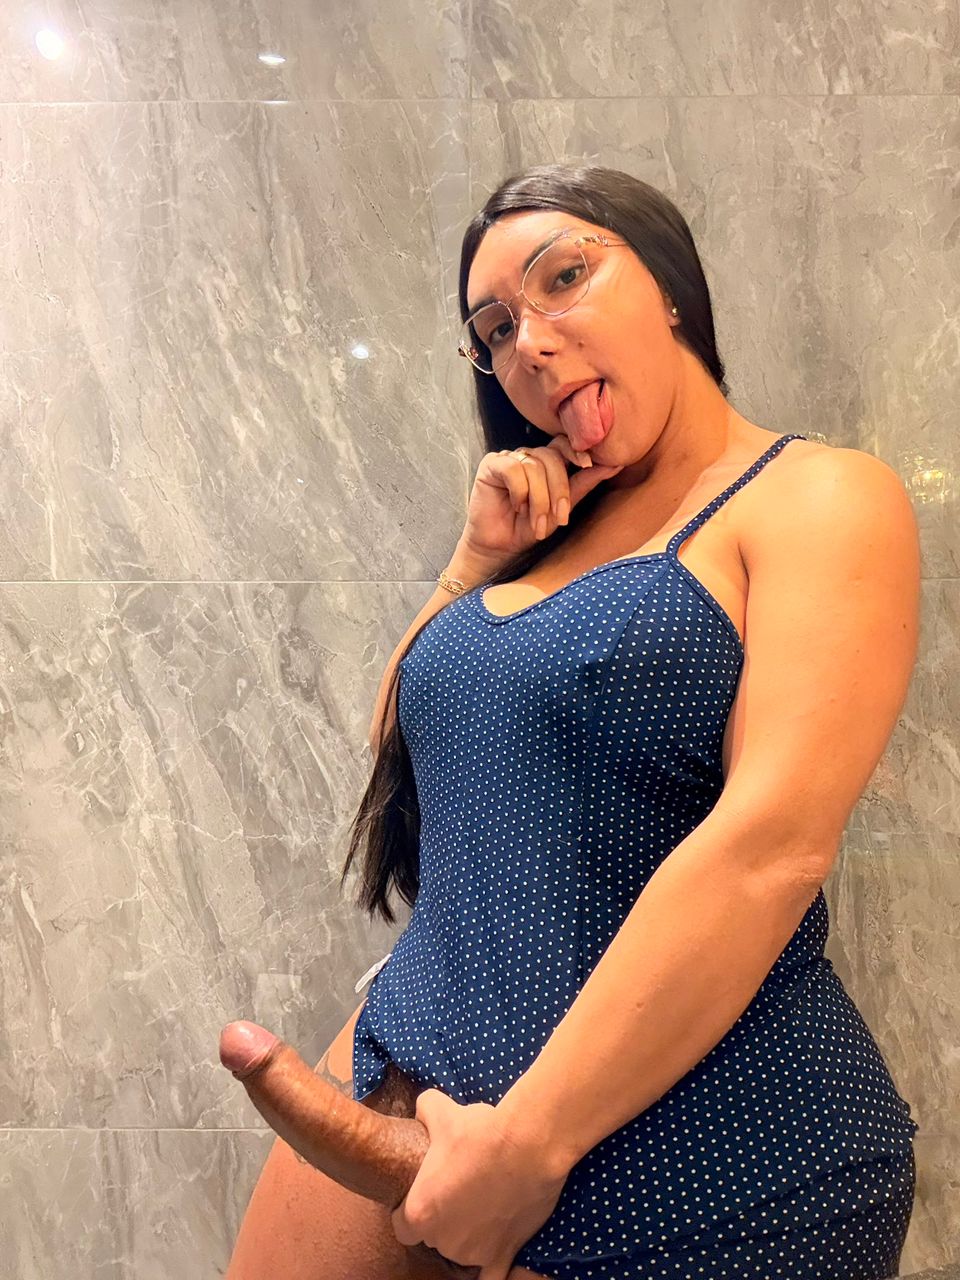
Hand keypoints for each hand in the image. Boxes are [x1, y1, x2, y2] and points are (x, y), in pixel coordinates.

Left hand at [390, 1087, 568, 1276]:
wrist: (528, 1144)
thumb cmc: (479, 1130)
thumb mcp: (439, 1110)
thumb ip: (423, 1111)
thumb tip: (422, 1108)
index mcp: (419, 1212)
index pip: (402, 1226)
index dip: (410, 1210)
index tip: (423, 1193)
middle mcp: (442, 1240)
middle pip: (433, 1238)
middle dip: (442, 1217)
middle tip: (458, 1189)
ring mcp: (472, 1252)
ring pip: (460, 1251)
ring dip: (466, 1234)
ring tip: (481, 1202)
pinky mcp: (502, 1255)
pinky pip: (490, 1279)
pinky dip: (488, 1270)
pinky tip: (490, 1253)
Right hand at [460, 434, 623, 564]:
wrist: (499, 548)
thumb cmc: (529, 528)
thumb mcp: (562, 508)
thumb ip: (584, 484)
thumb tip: (615, 464)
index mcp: (546, 463)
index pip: (564, 444)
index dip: (576, 450)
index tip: (588, 464)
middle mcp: (528, 456)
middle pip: (552, 457)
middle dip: (559, 490)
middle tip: (559, 519)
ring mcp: (509, 458)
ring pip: (534, 466)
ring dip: (539, 499)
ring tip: (537, 523)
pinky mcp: (491, 465)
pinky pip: (514, 469)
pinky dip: (519, 491)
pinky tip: (516, 506)